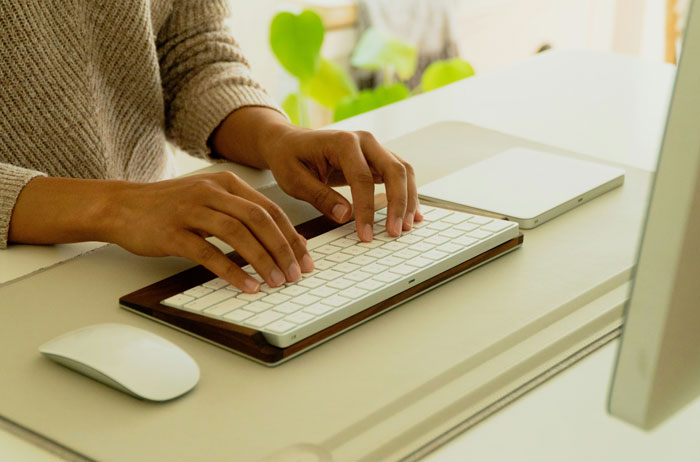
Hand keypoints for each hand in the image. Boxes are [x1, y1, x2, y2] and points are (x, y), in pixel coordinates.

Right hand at [107, 172, 312, 291]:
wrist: (121, 206)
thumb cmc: (170, 206)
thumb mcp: (210, 199)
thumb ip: (242, 213)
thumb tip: (280, 240)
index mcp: (226, 182)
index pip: (270, 209)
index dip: (291, 236)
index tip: (305, 259)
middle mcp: (212, 192)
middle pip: (259, 220)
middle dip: (283, 249)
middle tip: (295, 274)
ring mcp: (191, 210)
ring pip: (238, 234)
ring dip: (262, 260)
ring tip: (276, 282)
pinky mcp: (173, 232)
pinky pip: (209, 253)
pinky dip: (232, 271)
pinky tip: (247, 286)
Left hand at [260, 127, 422, 241]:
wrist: (288, 142)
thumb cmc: (289, 157)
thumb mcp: (294, 180)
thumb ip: (319, 197)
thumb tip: (345, 216)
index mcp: (342, 142)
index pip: (363, 178)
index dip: (366, 210)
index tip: (366, 234)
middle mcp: (364, 141)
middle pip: (394, 170)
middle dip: (398, 204)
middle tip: (395, 232)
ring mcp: (373, 148)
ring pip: (403, 172)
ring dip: (408, 199)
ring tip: (406, 226)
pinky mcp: (376, 159)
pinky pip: (399, 175)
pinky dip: (407, 194)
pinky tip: (411, 214)